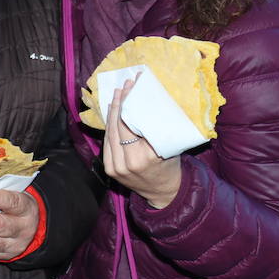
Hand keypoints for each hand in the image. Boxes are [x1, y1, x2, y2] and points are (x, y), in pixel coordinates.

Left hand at [104, 75, 182, 208]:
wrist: (164, 191)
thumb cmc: (170, 165)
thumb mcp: (170, 146)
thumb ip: (156, 129)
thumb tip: (148, 100)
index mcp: (148, 155)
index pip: (133, 123)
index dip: (130, 103)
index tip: (132, 86)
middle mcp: (130, 161)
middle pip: (119, 126)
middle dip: (119, 103)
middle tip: (123, 87)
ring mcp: (117, 167)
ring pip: (110, 133)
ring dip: (112, 113)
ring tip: (116, 96)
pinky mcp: (110, 169)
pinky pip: (107, 143)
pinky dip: (109, 128)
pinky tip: (111, 114)